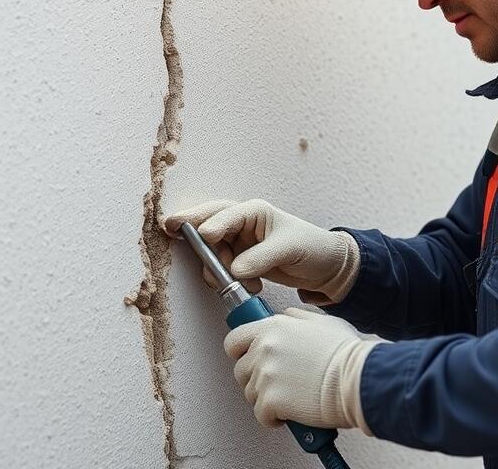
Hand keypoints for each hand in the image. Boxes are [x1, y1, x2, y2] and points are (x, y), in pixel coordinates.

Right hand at [163, 199, 359, 303]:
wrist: (324, 267)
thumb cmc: (311, 248)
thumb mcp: (288, 249)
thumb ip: (260, 258)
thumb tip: (235, 270)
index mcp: (254, 212)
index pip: (224, 214)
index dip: (207, 223)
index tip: (197, 234)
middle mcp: (242, 223)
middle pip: (208, 226)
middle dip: (195, 235)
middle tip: (173, 232)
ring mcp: (239, 243)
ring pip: (212, 253)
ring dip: (219, 269)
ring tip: (242, 282)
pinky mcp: (240, 261)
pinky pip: (223, 269)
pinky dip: (228, 279)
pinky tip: (250, 286)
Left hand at [224, 307, 379, 431]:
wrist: (357, 379)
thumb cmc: (346, 352)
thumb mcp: (321, 321)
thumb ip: (296, 317)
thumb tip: (285, 317)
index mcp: (272, 327)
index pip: (234, 340)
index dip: (240, 353)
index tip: (248, 360)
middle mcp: (263, 349)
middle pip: (240, 371)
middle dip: (256, 380)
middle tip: (276, 384)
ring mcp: (265, 376)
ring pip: (250, 394)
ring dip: (266, 399)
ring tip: (288, 399)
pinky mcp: (271, 401)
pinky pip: (261, 415)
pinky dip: (273, 419)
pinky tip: (290, 414)